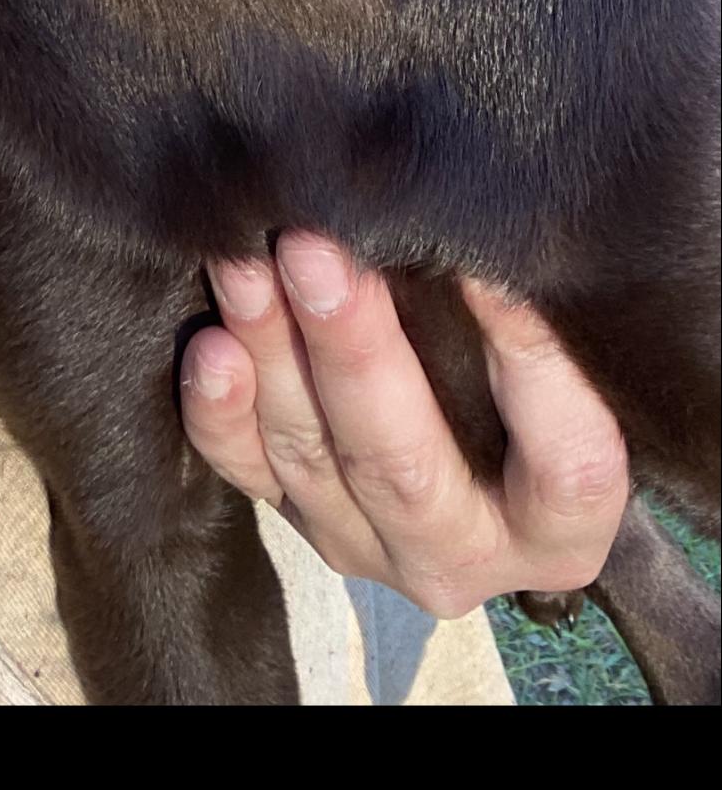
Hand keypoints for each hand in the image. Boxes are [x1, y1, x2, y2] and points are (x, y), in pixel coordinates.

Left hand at [181, 238, 627, 618]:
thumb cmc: (553, 374)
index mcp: (564, 528)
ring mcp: (371, 546)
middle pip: (405, 465)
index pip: (563, 460)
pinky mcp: (300, 518)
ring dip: (271, 352)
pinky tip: (210, 347)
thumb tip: (495, 234)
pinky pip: (249, 474)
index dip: (526, 358)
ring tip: (248, 263)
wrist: (497, 437)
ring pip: (312, 458)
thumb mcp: (579, 362)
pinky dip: (220, 413)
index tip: (483, 261)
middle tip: (314, 252)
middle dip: (351, 351)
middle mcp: (466, 554)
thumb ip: (551, 319)